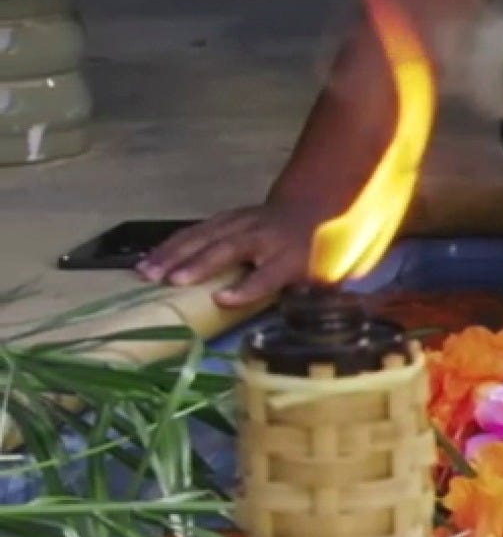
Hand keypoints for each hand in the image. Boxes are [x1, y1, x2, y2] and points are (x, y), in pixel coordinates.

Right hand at [138, 204, 321, 309]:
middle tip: (172, 282)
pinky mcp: (223, 219)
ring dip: (173, 254)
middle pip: (228, 249)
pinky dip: (168, 245)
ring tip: (147, 273)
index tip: (221, 299)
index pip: (268, 275)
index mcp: (291, 257)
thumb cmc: (312, 256)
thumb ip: (313, 298)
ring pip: (203, 237)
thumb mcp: (322, 279)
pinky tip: (147, 259)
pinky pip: (192, 231)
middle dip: (200, 264)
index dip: (246, 287)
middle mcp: (263, 236)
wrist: (309, 210)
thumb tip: (305, 326)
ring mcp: (240, 223)